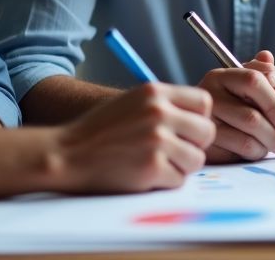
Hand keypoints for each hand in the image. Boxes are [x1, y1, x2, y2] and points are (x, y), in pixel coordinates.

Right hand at [54, 83, 214, 192]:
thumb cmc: (100, 131)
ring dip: (181, 166)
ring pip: (197, 159)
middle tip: (174, 152)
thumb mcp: (133, 101)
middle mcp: (159, 112)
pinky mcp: (152, 167)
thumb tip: (200, 119)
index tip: (186, 130)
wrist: (67, 153)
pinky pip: (179, 180)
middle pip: (207, 131)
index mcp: (155, 92)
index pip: (204, 102)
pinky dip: (165, 182)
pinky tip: (145, 174)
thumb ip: (165, 104)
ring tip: (157, 163)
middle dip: (194, 145)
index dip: (198, 119)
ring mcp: (157, 140)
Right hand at [198, 50, 274, 162]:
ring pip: (246, 138)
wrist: (231, 124)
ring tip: (272, 144)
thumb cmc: (252, 102)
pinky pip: (239, 152)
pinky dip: (255, 153)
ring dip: (267, 145)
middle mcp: (209, 95)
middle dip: (274, 133)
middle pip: (251, 117)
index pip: (253, 80)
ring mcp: (205, 121)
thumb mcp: (267, 90)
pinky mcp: (206, 143)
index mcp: (223, 75)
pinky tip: (257, 149)